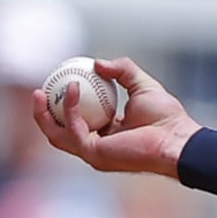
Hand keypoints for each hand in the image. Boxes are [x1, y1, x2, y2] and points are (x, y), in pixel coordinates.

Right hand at [32, 57, 201, 177]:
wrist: (178, 138)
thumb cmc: (167, 117)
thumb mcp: (143, 85)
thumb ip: (123, 71)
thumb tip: (97, 63)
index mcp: (108, 134)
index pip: (77, 122)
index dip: (62, 105)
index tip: (56, 83)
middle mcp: (98, 147)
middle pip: (60, 132)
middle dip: (43, 114)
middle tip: (38, 91)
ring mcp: (94, 154)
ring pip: (58, 135)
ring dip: (45, 114)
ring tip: (39, 92)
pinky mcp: (95, 154)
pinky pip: (74, 128)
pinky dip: (70, 108)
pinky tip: (71, 88)